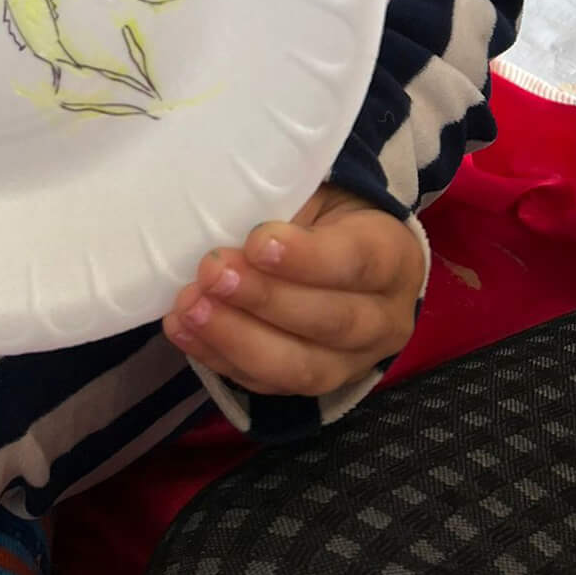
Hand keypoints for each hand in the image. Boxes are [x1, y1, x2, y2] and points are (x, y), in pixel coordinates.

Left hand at [162, 184, 425, 398]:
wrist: (342, 250)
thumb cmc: (324, 211)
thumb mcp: (318, 189)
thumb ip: (285, 198)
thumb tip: (224, 203)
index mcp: (391, 256)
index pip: (357, 262)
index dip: (306, 258)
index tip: (256, 243)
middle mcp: (382, 319)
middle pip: (330, 322)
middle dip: (265, 301)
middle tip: (213, 274)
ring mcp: (350, 362)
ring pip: (301, 367)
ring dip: (238, 338)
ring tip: (190, 308)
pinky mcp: (311, 385)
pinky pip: (267, 384)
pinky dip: (220, 358)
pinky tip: (184, 330)